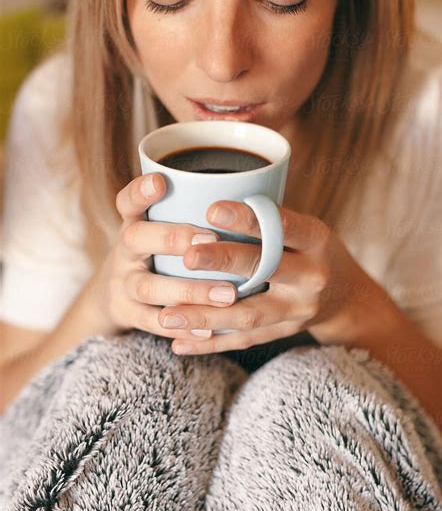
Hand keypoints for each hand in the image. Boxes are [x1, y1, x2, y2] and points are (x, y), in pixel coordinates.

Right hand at [93, 174, 238, 340]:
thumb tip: (255, 191)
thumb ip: (192, 213)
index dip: (140, 191)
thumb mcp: (163, 227)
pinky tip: (211, 330)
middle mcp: (126, 250)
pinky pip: (153, 322)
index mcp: (136, 222)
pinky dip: (183, 327)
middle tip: (210, 239)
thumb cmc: (159, 251)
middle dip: (173, 238)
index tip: (161, 181)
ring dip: (188, 290)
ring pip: (148, 287)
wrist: (117, 293)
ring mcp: (123, 284)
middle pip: (136, 238)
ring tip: (228, 293)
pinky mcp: (128, 314)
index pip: (128, 200)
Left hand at [158, 199, 391, 354]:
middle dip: (224, 262)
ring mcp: (297, 311)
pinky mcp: (283, 333)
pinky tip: (178, 343)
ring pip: (248, 315)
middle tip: (187, 257)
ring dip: (206, 316)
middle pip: (265, 269)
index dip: (248, 220)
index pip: (283, 226)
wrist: (345, 296)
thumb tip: (202, 195)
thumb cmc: (309, 249)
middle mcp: (311, 277)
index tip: (212, 210)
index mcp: (316, 241)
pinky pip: (243, 340)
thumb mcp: (304, 226)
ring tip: (167, 315)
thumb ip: (266, 219)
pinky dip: (210, 343)